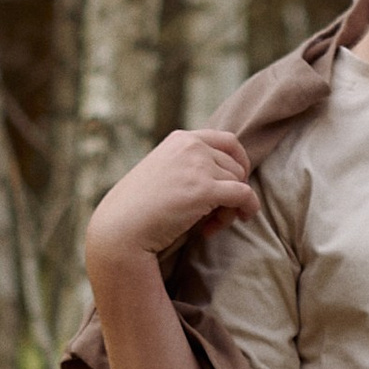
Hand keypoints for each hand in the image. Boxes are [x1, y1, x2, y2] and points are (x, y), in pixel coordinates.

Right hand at [87, 128, 257, 276]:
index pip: (227, 141)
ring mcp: (199, 165)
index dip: (239, 162)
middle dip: (233, 191)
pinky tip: (230, 224)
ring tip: (208, 226)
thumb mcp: (164, 175)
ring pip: (240, 183)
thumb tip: (229, 182)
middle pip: (235, 166)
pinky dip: (247, 209)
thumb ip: (189, 169)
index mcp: (181, 139)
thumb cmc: (139, 210)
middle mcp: (191, 146)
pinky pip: (244, 195)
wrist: (121, 228)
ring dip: (231, 207)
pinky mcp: (205, 189)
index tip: (238, 182)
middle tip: (215, 216)